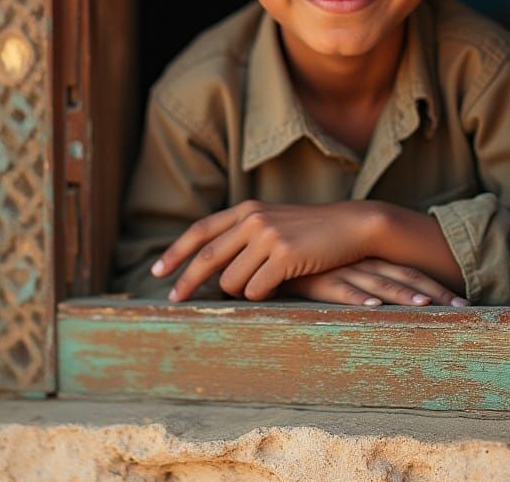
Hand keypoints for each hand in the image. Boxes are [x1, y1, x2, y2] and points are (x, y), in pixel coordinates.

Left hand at [152, 200, 381, 301]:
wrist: (351, 225)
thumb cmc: (312, 231)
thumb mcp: (274, 223)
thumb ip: (244, 235)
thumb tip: (212, 265)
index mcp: (248, 210)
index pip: (202, 230)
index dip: (177, 251)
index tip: (159, 271)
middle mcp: (253, 219)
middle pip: (207, 258)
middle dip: (187, 282)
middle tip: (174, 300)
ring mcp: (268, 236)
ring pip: (232, 281)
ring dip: (241, 291)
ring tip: (264, 284)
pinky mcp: (284, 256)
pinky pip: (256, 290)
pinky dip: (263, 294)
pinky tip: (280, 284)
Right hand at [281, 258, 468, 307]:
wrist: (267, 249)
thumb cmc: (304, 263)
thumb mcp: (335, 269)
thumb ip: (355, 279)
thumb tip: (380, 295)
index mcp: (367, 259)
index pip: (409, 270)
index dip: (435, 285)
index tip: (463, 301)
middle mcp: (359, 262)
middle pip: (404, 276)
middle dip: (434, 293)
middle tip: (464, 309)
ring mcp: (340, 270)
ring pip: (378, 283)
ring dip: (403, 295)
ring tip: (427, 307)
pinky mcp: (317, 279)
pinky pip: (341, 289)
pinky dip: (358, 298)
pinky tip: (374, 307)